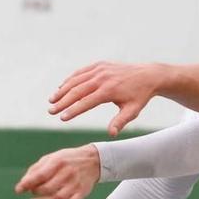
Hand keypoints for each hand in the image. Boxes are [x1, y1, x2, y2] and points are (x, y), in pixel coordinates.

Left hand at [16, 144, 100, 198]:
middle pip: (48, 188)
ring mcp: (75, 184)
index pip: (40, 175)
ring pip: (58, 198)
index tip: (19, 190)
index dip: (27, 184)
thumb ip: (36, 169)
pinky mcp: (82, 192)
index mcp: (58, 162)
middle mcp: (67, 173)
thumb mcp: (51, 158)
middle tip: (31, 193)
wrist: (93, 160)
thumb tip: (23, 184)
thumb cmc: (66, 160)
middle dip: (36, 193)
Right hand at [50, 61, 165, 133]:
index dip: (73, 110)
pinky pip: (81, 72)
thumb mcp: (132, 111)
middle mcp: (102, 78)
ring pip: (76, 80)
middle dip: (62, 101)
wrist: (147, 75)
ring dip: (62, 90)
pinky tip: (62, 88)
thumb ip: (120, 122)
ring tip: (52, 101)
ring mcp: (100, 69)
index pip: (86, 102)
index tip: (62, 118)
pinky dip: (70, 80)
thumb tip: (111, 134)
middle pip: (77, 90)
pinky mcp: (99, 65)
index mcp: (109, 90)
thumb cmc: (139, 96)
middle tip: (51, 111)